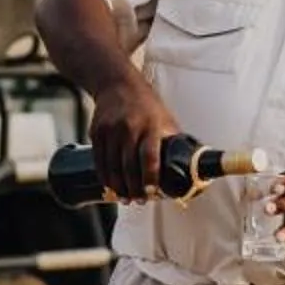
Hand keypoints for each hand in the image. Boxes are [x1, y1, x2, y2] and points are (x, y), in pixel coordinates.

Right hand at [88, 77, 181, 202]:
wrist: (117, 84)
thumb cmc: (147, 105)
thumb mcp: (165, 119)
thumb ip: (172, 143)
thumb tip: (187, 167)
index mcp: (151, 125)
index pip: (149, 157)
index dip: (149, 178)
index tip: (151, 193)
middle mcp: (129, 128)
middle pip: (128, 166)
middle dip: (133, 188)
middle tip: (138, 200)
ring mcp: (110, 130)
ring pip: (112, 167)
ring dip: (118, 186)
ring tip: (126, 197)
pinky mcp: (97, 132)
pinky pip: (99, 160)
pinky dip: (105, 176)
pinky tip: (111, 185)